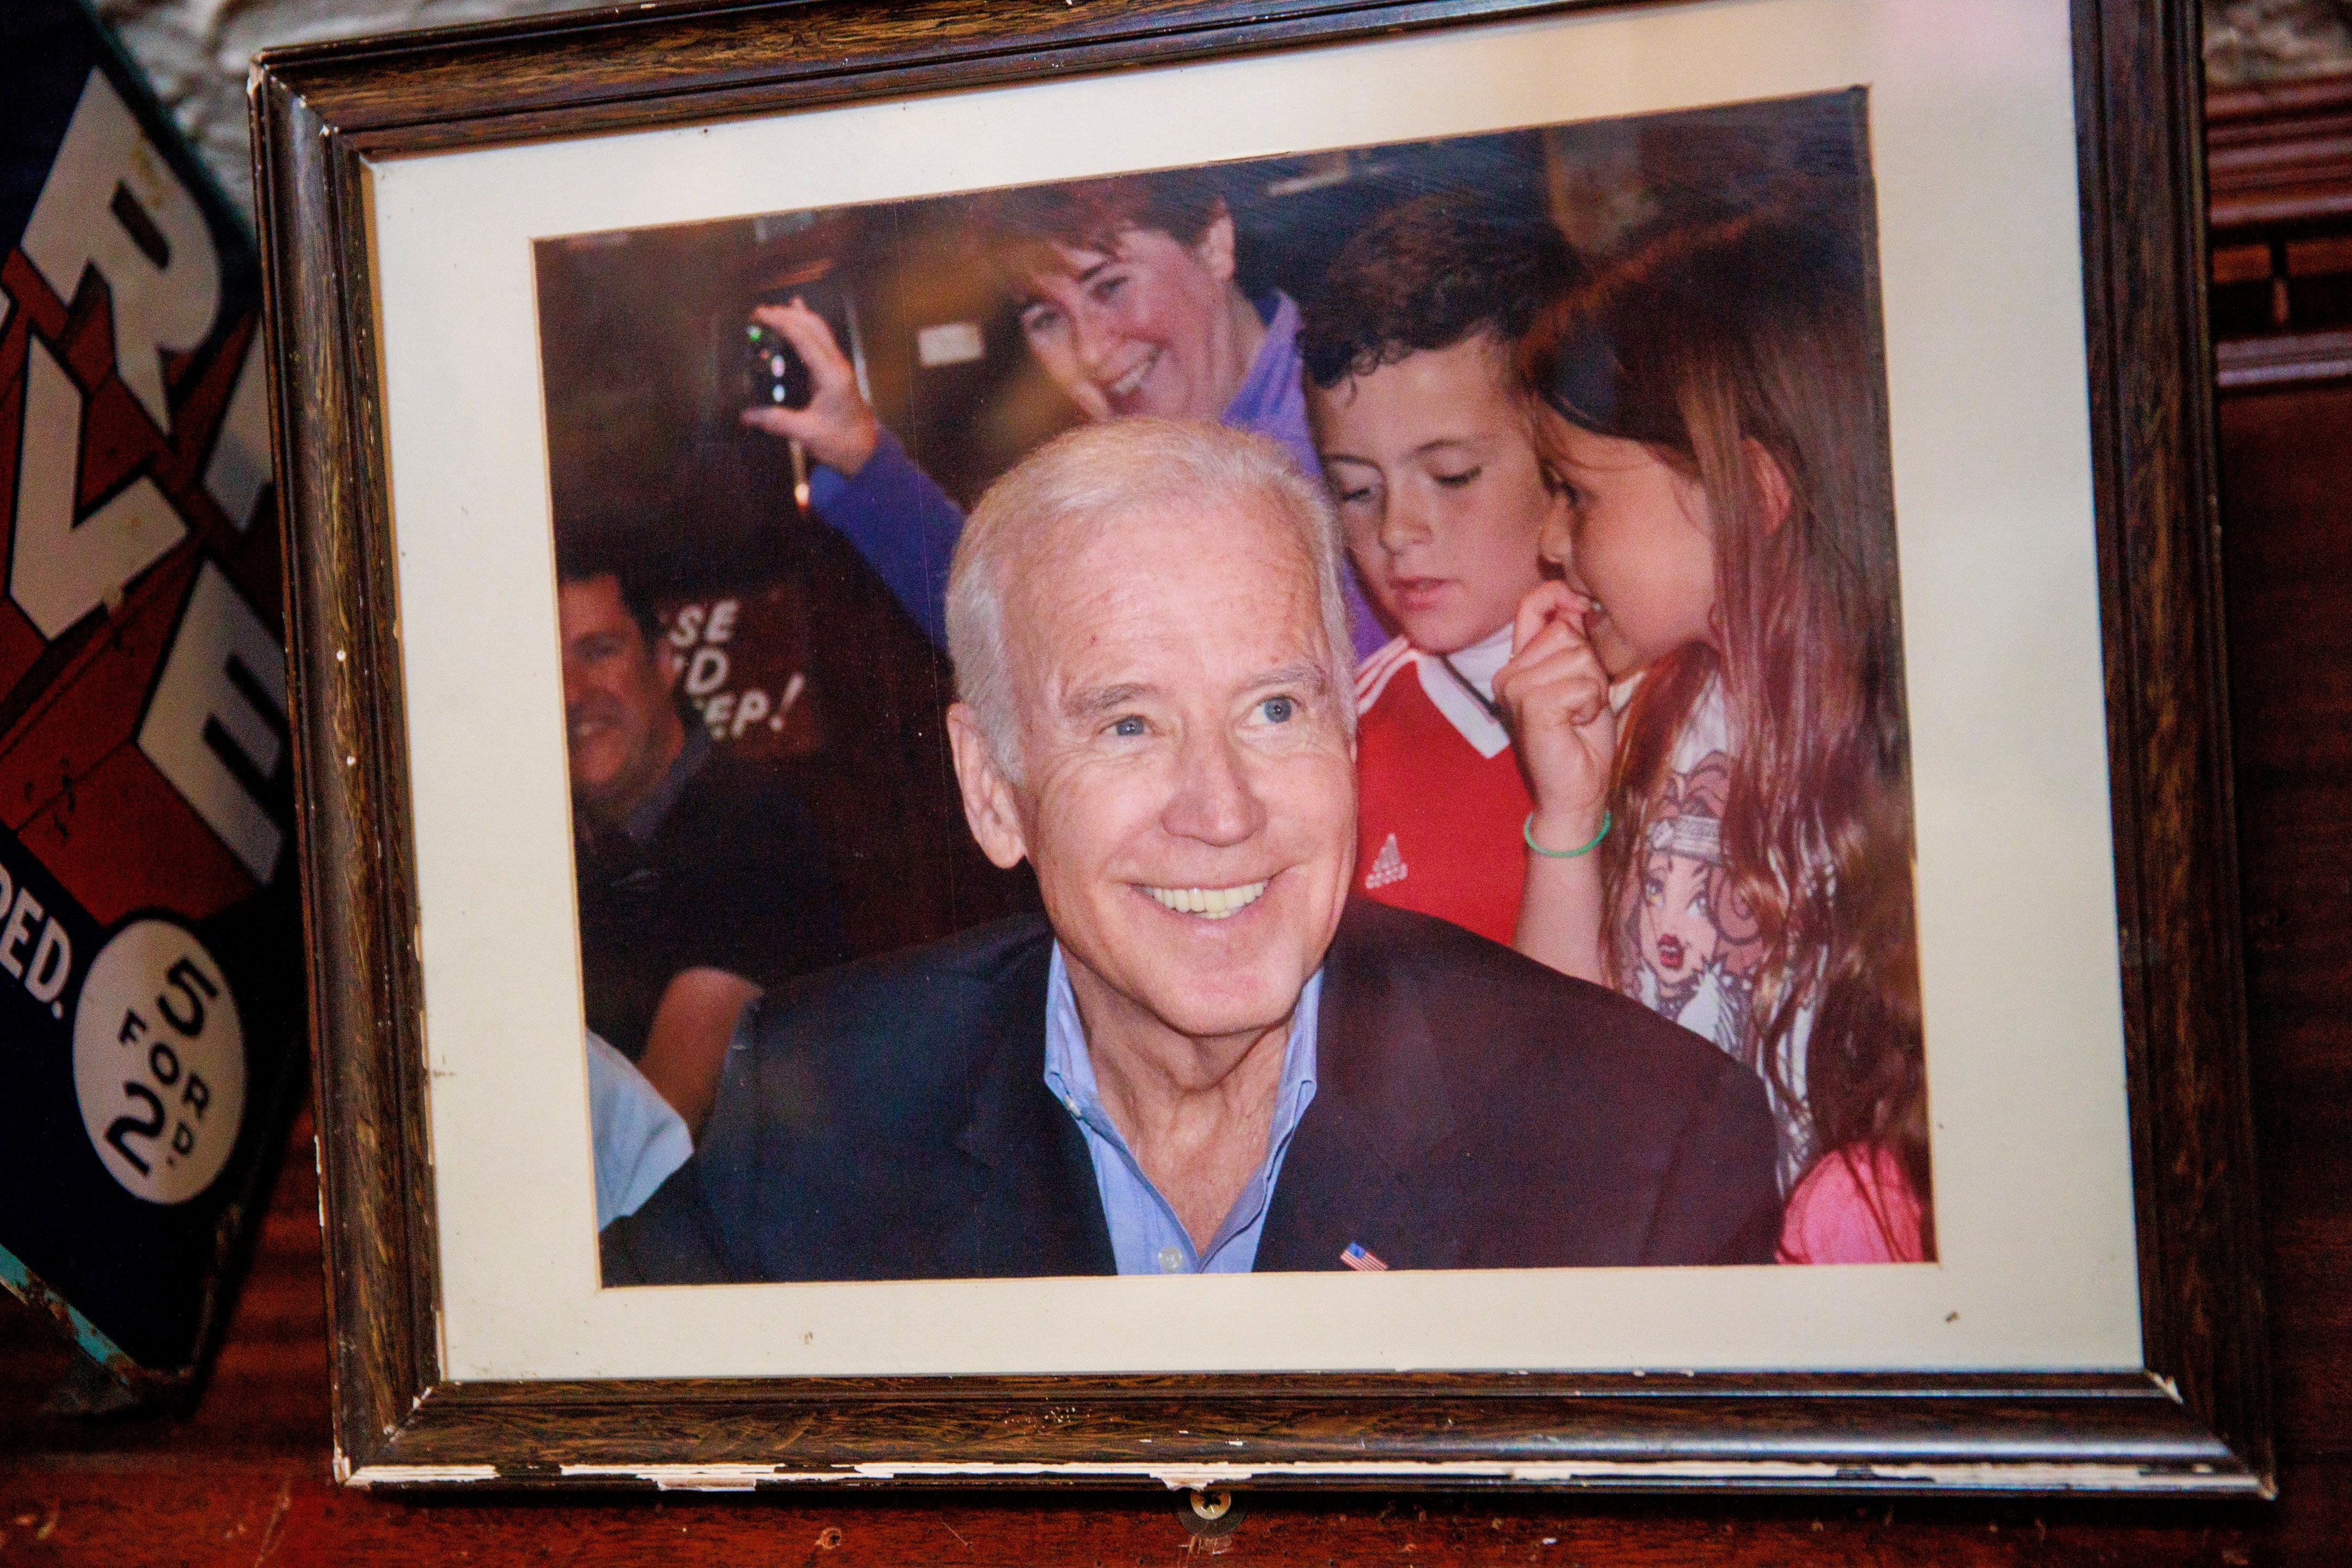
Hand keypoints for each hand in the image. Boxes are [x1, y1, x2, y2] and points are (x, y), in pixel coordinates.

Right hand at [738, 299, 880, 476]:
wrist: (866, 451)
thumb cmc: (840, 443)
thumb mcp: (807, 433)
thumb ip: (776, 421)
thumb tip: (746, 415)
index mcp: (831, 376)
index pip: (805, 339)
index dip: (782, 323)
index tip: (760, 315)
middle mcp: (837, 365)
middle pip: (814, 327)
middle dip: (787, 315)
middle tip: (760, 313)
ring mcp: (839, 366)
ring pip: (820, 330)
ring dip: (797, 317)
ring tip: (774, 311)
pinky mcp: (836, 371)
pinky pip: (821, 340)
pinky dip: (806, 327)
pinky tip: (797, 317)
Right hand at [1493, 579, 1616, 846]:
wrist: (1576, 792)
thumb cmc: (1582, 739)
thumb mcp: (1584, 680)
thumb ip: (1575, 643)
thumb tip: (1578, 604)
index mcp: (1518, 663)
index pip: (1531, 605)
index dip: (1559, 596)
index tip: (1583, 608)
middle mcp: (1508, 673)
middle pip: (1565, 631)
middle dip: (1591, 662)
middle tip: (1584, 699)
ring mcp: (1515, 689)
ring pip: (1578, 655)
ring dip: (1594, 685)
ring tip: (1581, 713)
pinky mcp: (1531, 705)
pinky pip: (1581, 683)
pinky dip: (1592, 702)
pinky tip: (1578, 723)